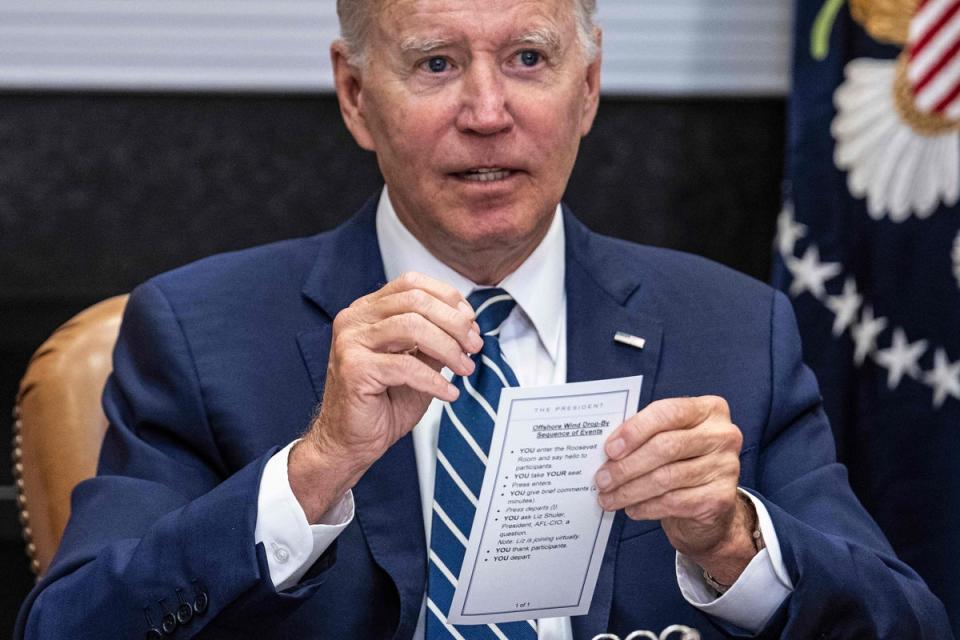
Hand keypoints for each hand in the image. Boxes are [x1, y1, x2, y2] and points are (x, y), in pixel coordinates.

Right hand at [289, 272, 483, 520]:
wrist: (351, 441)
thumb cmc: (382, 403)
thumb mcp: (418, 362)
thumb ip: (434, 339)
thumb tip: (467, 325)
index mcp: (368, 310)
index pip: (411, 283)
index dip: (447, 298)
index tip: (470, 322)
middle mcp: (355, 320)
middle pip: (415, 301)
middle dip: (454, 323)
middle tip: (474, 346)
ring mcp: (350, 342)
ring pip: (411, 327)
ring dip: (448, 348)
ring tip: (464, 368)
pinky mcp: (353, 369)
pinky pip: (405, 366)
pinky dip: (434, 379)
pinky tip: (448, 392)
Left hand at [594, 396, 756, 583]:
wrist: (711, 505)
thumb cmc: (682, 463)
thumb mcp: (668, 439)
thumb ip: (646, 435)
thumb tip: (608, 449)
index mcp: (709, 410)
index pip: (668, 413)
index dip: (635, 430)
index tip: (609, 449)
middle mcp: (723, 435)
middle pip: (665, 447)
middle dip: (626, 465)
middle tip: (602, 479)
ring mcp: (726, 467)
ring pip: (666, 478)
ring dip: (630, 490)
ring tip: (608, 497)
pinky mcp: (721, 498)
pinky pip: (673, 502)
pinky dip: (646, 506)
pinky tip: (631, 508)